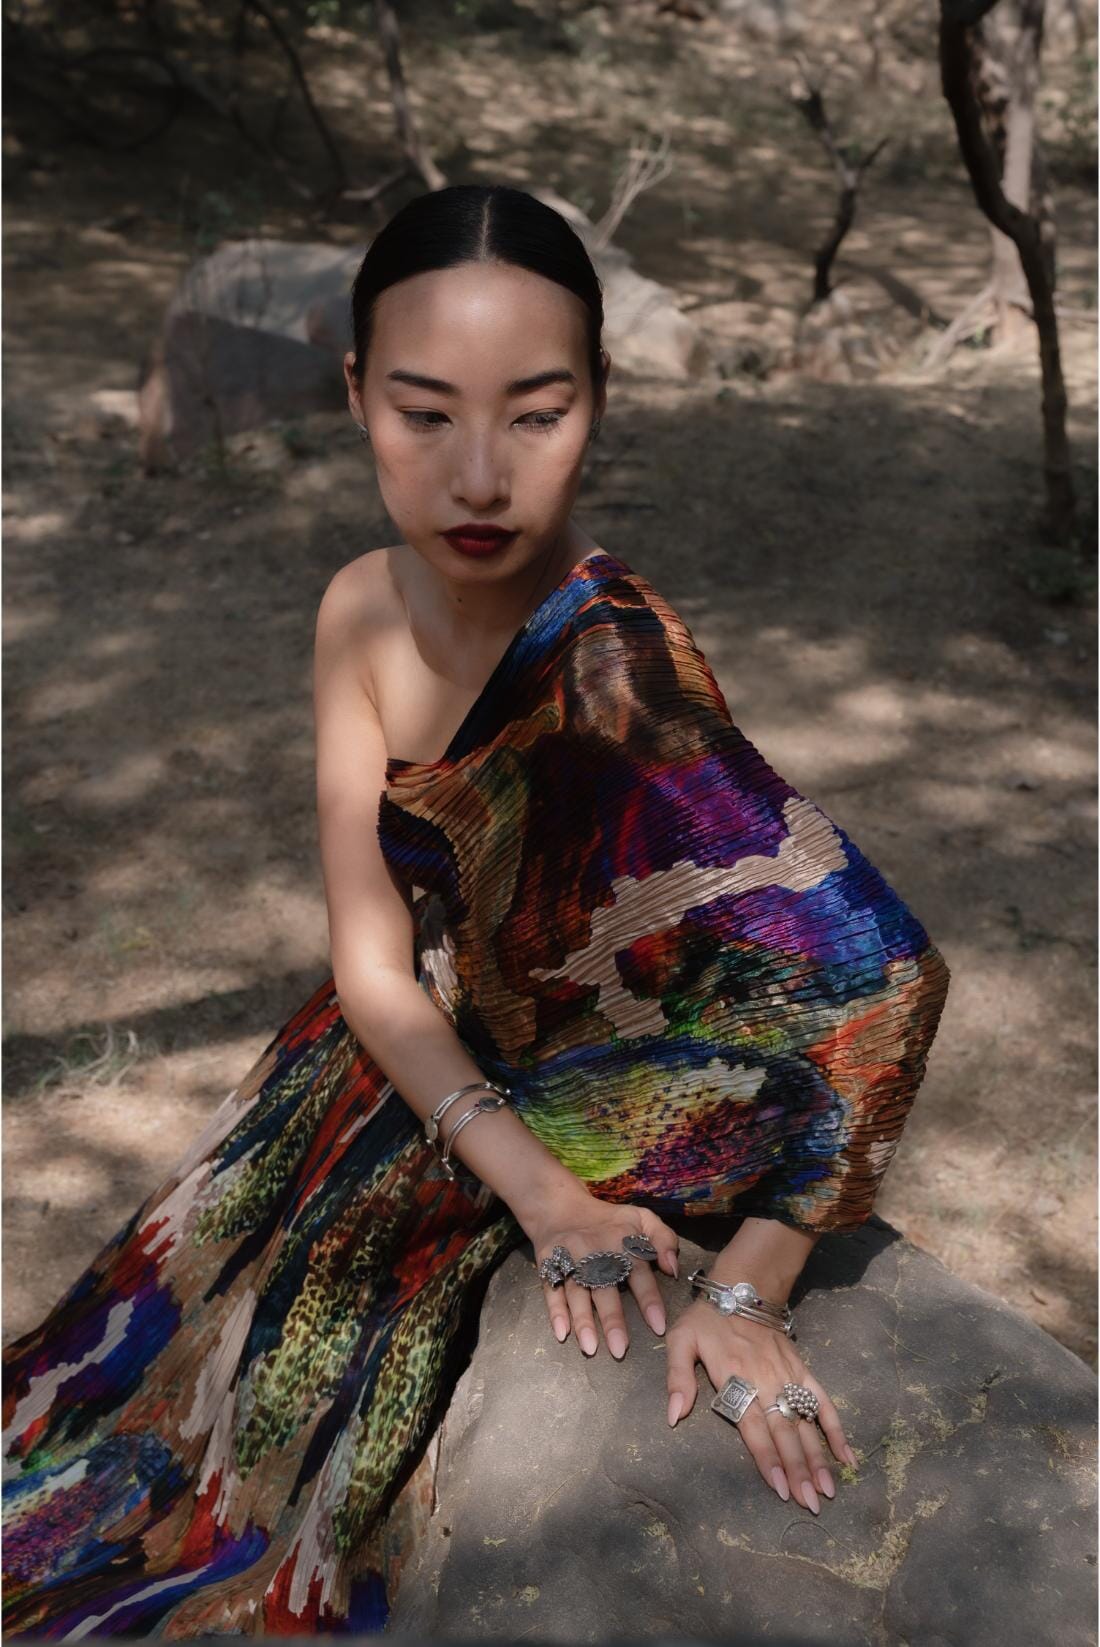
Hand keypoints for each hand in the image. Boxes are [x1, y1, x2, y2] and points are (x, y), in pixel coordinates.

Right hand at [525, 1186, 679, 1357]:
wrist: (559, 1206)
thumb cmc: (608, 1221)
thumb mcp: (641, 1218)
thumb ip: (664, 1239)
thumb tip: (673, 1269)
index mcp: (622, 1241)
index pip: (638, 1273)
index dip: (648, 1299)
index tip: (658, 1326)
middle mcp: (595, 1251)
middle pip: (604, 1287)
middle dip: (612, 1319)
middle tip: (620, 1349)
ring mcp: (569, 1259)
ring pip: (576, 1292)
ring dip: (583, 1320)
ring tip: (591, 1348)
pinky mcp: (548, 1265)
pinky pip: (551, 1290)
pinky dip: (555, 1312)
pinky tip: (561, 1333)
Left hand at [665, 1298, 857, 1512]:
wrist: (743, 1289)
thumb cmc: (707, 1320)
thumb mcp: (681, 1341)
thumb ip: (678, 1377)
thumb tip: (674, 1416)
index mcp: (737, 1378)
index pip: (754, 1426)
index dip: (767, 1457)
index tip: (780, 1488)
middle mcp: (767, 1381)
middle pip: (785, 1432)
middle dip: (798, 1470)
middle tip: (810, 1503)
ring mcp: (789, 1376)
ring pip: (805, 1423)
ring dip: (817, 1457)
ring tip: (828, 1490)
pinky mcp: (803, 1370)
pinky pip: (823, 1401)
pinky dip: (836, 1428)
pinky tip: (847, 1457)